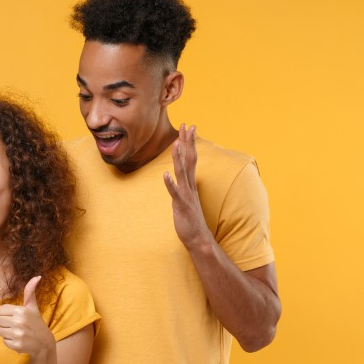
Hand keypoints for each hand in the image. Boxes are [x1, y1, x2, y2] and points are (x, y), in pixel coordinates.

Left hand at [0, 276, 54, 357]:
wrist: (44, 344)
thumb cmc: (36, 323)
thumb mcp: (33, 307)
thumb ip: (30, 291)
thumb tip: (37, 276)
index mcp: (21, 310)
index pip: (0, 310)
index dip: (7, 314)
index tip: (16, 317)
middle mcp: (19, 322)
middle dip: (6, 323)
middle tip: (18, 326)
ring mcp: (18, 334)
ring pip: (0, 331)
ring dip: (8, 333)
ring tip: (19, 333)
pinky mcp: (16, 345)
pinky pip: (4, 341)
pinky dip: (10, 342)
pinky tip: (20, 340)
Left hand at [163, 124, 212, 250]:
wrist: (198, 238)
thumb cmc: (190, 218)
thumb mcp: (186, 197)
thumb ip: (185, 185)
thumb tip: (182, 175)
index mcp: (190, 183)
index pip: (191, 158)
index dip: (190, 142)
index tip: (189, 126)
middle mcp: (190, 186)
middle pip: (189, 160)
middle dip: (187, 142)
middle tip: (186, 126)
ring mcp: (186, 195)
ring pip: (182, 173)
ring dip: (178, 159)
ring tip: (175, 144)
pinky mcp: (181, 206)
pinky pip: (175, 194)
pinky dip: (170, 184)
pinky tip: (165, 175)